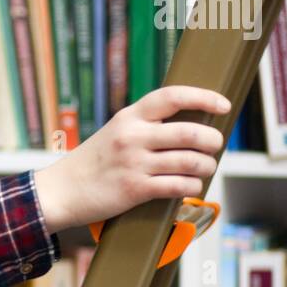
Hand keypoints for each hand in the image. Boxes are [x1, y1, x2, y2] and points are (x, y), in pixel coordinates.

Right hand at [32, 86, 230, 235]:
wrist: (62, 190)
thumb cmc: (94, 161)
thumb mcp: (115, 132)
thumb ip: (146, 126)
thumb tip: (192, 125)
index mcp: (129, 117)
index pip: (172, 97)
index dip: (203, 97)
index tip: (223, 105)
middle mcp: (132, 137)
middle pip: (189, 133)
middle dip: (212, 140)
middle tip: (215, 144)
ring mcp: (134, 164)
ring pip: (190, 161)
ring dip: (206, 166)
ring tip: (206, 167)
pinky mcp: (135, 189)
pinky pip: (178, 186)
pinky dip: (192, 186)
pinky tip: (191, 186)